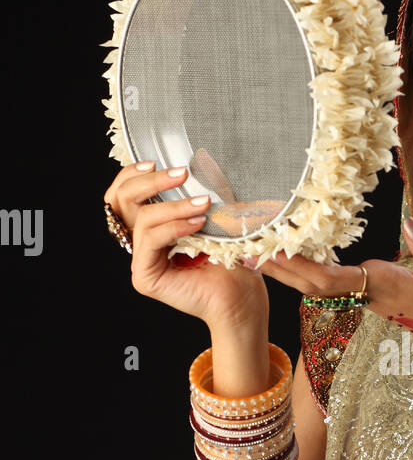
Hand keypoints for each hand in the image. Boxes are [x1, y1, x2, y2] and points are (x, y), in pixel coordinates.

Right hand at [105, 162, 268, 329]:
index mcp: (151, 229)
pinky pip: (151, 241)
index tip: (155, 161)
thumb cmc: (232, 260)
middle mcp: (141, 244)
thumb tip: (193, 164)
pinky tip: (198, 223)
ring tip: (203, 203)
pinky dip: (175, 227)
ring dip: (174, 205)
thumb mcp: (211, 218)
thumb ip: (193, 197)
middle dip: (150, 182)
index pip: (124, 195)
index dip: (132, 174)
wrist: (242, 298)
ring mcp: (141, 261)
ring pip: (142, 219)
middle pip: (122, 201)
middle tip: (181, 174)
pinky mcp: (145, 277)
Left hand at [260, 217, 412, 346]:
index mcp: (379, 286)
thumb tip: (410, 222)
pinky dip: (305, 269)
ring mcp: (364, 294)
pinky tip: (291, 255)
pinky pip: (328, 282)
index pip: (329, 278)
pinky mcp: (368, 291)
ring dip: (286, 269)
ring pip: (316, 284)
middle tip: (245, 249)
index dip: (298, 265)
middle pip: (311, 283)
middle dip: (279, 267)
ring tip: (256, 249)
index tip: (271, 250)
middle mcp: (364, 292)